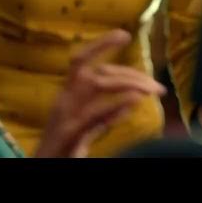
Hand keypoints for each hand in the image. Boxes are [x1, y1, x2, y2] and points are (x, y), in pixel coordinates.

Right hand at [36, 29, 166, 157]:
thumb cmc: (63, 150)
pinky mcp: (69, 134)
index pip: (83, 61)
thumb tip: (131, 100)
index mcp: (67, 96)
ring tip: (152, 90)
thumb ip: (106, 115)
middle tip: (157, 86)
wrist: (44, 167)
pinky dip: (115, 103)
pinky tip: (135, 98)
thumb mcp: (86, 129)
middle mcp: (64, 100)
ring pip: (95, 85)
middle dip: (129, 73)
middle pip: (94, 72)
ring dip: (127, 83)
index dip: (103, 45)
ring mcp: (66, 116)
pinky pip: (93, 114)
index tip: (124, 34)